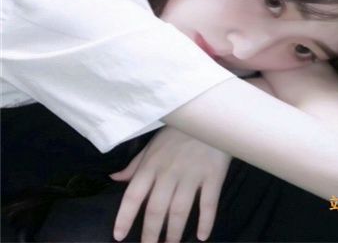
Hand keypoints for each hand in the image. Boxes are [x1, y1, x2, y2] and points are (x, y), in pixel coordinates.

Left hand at [110, 126, 231, 242]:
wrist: (209, 116)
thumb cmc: (178, 132)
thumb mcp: (152, 145)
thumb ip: (135, 164)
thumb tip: (114, 178)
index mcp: (151, 165)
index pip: (133, 195)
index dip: (125, 218)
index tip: (119, 236)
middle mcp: (169, 172)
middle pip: (156, 209)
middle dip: (151, 233)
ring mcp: (192, 174)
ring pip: (180, 210)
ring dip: (174, 232)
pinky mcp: (213, 175)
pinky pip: (209, 203)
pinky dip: (206, 221)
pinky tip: (202, 236)